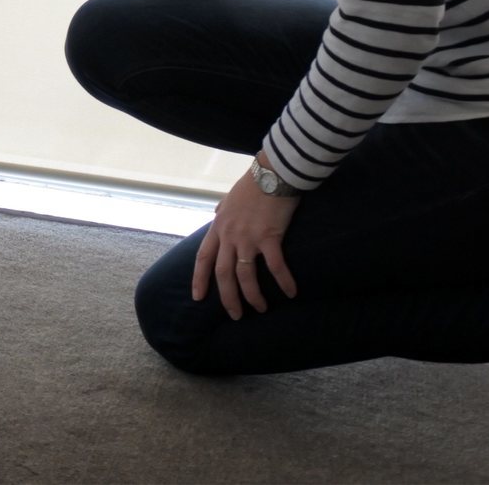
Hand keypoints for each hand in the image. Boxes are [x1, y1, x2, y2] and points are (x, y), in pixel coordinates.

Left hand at [192, 163, 299, 318]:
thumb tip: (217, 212)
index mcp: (219, 227)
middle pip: (223, 274)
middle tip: (235, 315)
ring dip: (253, 296)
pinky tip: (291, 292)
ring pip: (245, 276)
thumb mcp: (229, 198)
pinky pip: (275, 267)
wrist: (271, 173)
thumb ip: (222, 210)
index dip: (199, 279)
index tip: (197, 297)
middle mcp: (230, 235)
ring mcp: (248, 237)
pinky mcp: (269, 237)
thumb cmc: (252, 184)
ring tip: (261, 308)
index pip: (203, 258)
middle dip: (228, 298)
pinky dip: (283, 281)